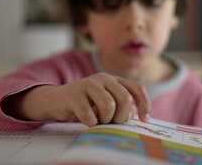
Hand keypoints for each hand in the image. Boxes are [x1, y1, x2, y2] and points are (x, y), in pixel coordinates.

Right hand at [3, 73, 150, 126]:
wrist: (57, 100)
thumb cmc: (87, 104)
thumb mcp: (107, 103)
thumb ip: (123, 106)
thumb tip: (136, 115)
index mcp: (115, 80)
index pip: (137, 89)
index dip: (144, 104)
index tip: (144, 120)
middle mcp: (104, 78)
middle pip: (125, 99)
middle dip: (121, 116)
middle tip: (112, 122)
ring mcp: (88, 84)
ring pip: (109, 106)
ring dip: (105, 119)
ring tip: (98, 120)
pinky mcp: (74, 94)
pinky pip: (89, 115)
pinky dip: (90, 123)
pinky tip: (86, 120)